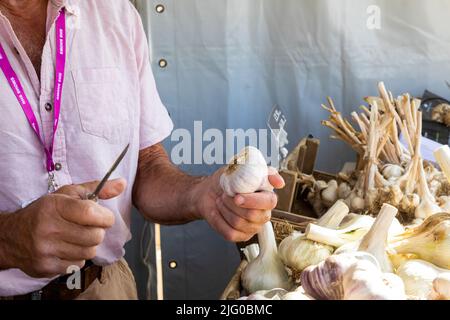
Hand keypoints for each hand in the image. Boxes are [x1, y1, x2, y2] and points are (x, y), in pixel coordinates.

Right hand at [5, 178, 125, 277]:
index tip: (105, 218)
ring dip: (89, 245)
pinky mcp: (45, 266)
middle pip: (94, 236)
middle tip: (90, 228)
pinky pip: (78, 264)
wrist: (12, 236)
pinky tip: (67, 249)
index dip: (105, 217)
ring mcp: (45, 249)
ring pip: (89, 252)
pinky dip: (78, 257)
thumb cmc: (46, 212)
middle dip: (98, 232)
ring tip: (78, 238)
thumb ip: (97, 189)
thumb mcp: (68, 194)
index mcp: (55, 206)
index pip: (90, 213)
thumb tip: (122, 183)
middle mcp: (48, 228)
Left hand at [195, 168, 284, 241]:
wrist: (209, 191)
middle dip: (233, 204)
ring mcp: (252, 227)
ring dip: (224, 209)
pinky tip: (217, 211)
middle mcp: (263, 215)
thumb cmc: (228, 180)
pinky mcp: (239, 236)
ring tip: (221, 200)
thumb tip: (280, 183)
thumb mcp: (244, 168)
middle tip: (224, 195)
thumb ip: (264, 172)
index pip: (269, 202)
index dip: (253, 201)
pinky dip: (219, 220)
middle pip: (253, 215)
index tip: (237, 197)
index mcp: (267, 198)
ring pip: (238, 223)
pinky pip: (229, 233)